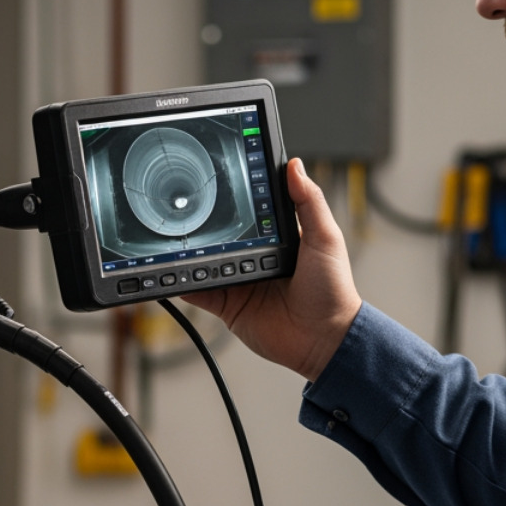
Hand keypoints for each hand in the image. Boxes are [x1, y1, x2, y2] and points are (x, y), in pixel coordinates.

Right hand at [183, 158, 361, 381]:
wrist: (324, 340)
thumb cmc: (333, 291)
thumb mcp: (325, 238)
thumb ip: (309, 202)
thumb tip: (294, 165)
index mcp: (276, 237)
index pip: (250, 210)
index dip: (236, 195)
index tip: (218, 177)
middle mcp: (254, 256)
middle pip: (222, 234)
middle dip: (206, 224)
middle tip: (188, 206)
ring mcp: (239, 280)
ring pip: (206, 261)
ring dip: (193, 253)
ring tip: (178, 238)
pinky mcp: (227, 305)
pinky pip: (198, 292)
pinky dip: (183, 284)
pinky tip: (173, 272)